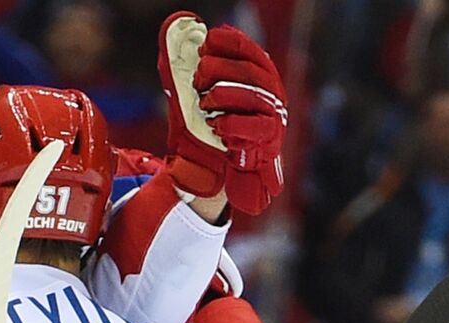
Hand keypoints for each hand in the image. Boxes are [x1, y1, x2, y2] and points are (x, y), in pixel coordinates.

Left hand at [158, 13, 286, 214]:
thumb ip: (191, 66)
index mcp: (259, 75)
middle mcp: (271, 91)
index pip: (249, 51)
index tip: (207, 41)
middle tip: (198, 78)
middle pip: (249, 71)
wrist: (226, 168)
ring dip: (222, 96)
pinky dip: (231, 123)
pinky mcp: (269, 139)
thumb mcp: (199, 95)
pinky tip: (216, 125)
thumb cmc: (214, 126)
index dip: (229, 43)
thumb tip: (176, 28)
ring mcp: (273, 114)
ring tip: (204, 102)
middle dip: (219, 69)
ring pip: (253, 96)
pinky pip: (253, 126)